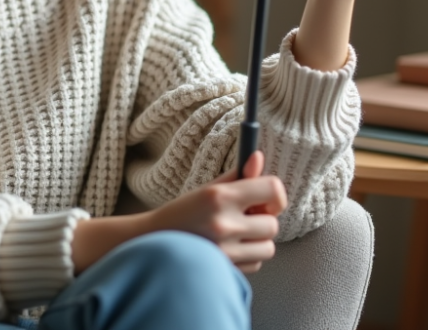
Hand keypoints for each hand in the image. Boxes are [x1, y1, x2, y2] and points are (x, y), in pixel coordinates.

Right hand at [145, 151, 286, 273]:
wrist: (153, 242)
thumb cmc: (182, 213)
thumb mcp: (207, 189)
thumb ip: (237, 175)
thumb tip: (257, 157)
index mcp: (220, 196)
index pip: (272, 189)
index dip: (275, 194)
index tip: (267, 199)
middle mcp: (224, 223)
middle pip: (272, 223)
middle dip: (263, 221)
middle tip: (245, 217)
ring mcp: (225, 250)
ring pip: (268, 247)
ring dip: (258, 241)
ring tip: (237, 235)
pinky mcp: (225, 270)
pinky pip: (256, 263)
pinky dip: (248, 257)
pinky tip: (230, 249)